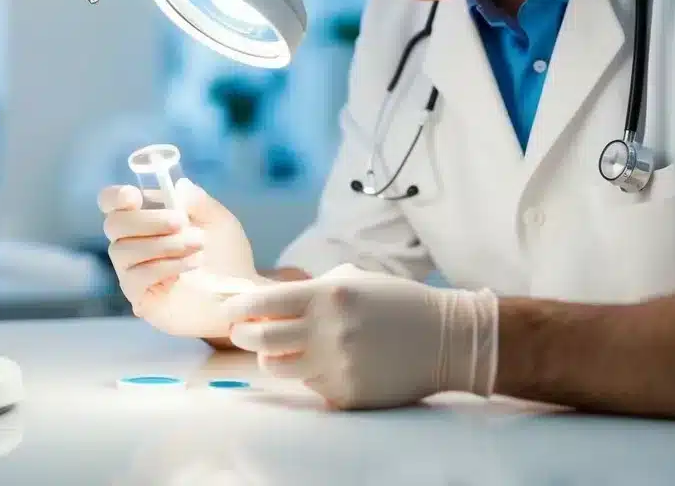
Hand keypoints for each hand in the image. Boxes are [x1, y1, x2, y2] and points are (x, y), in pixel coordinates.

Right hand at [99, 177, 260, 337]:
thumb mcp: (218, 221)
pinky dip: (166, 265)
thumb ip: (197, 200)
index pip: (111, 204)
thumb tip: (179, 185)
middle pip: (113, 224)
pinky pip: (136, 276)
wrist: (241, 295)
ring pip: (124, 250)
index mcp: (145, 220)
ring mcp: (132, 274)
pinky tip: (192, 264)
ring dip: (164, 243)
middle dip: (147, 220)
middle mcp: (132, 245)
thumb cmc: (226, 257)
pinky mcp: (139, 298)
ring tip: (198, 245)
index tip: (135, 196)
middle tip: (181, 222)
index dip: (115, 197)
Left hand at [224, 264, 498, 408]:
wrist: (445, 339)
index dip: (236, 309)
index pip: (261, 303)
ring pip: (276, 367)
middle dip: (243, 335)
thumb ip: (307, 291)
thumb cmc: (395, 302)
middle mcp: (327, 330)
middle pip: (259, 339)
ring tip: (284, 349)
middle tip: (243, 332)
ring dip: (272, 357)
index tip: (228, 311)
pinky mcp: (345, 394)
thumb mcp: (352, 280)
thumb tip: (259, 300)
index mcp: (327, 295)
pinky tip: (331, 363)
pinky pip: (309, 386)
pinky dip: (310, 375)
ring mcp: (336, 366)